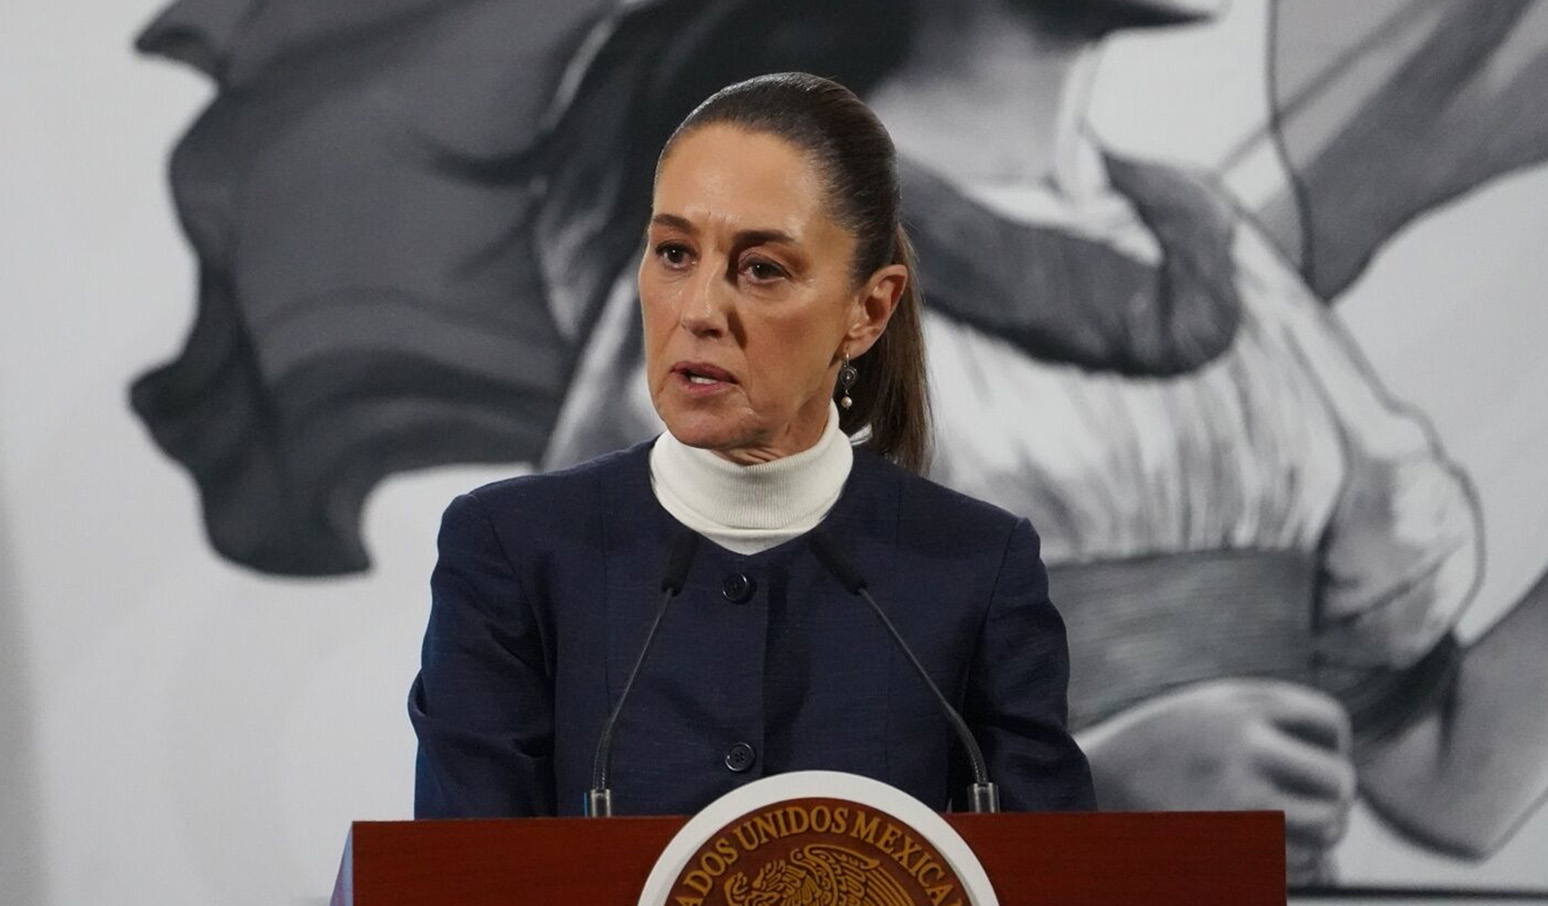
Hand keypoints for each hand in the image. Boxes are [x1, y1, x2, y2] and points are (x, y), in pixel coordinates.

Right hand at [1078, 678, 1355, 879]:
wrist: (1091, 785)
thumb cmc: (1154, 746)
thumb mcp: (1206, 707)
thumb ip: (1266, 715)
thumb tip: (1337, 751)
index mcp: (1241, 707)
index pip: (1329, 721)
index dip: (1332, 743)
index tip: (1313, 758)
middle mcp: (1245, 749)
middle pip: (1340, 781)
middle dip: (1335, 797)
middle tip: (1314, 804)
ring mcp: (1238, 801)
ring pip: (1328, 829)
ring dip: (1320, 833)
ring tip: (1288, 827)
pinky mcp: (1231, 847)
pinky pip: (1298, 864)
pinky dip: (1294, 861)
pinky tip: (1262, 847)